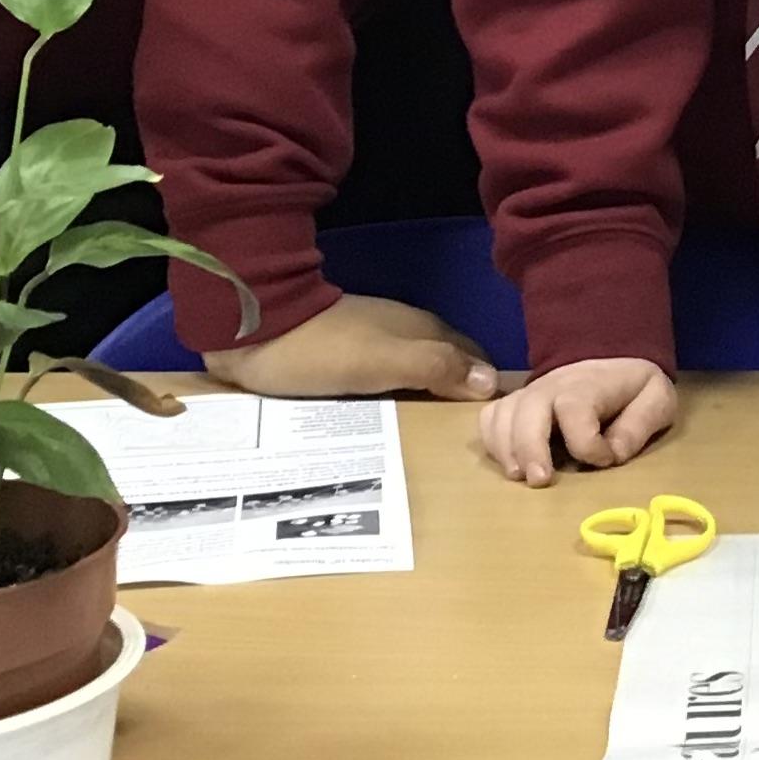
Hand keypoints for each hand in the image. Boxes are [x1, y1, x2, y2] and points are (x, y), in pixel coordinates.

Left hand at [200, 294, 495, 401]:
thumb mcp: (382, 363)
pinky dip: (400, 389)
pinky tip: (393, 411)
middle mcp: (401, 328)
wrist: (250, 329)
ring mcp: (370, 336)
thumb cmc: (320, 351)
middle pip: (446, 359)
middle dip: (465, 386)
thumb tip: (492, 384)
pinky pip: (385, 372)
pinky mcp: (340, 350)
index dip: (488, 382)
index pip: (471, 355)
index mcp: (418, 329)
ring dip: (432, 388)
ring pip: (417, 363)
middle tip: (477, 431)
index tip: (508, 417)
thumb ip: (435, 369)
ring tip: (441, 428)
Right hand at [477, 359, 677, 485]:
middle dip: (530, 448)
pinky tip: (508, 464)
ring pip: (502, 416)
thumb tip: (613, 453)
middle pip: (527, 412)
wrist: (612, 355)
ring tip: (519, 477)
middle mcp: (550, 388)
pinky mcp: (515, 406)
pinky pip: (490, 419)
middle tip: (540, 481)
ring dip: (505, 449)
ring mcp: (528, 396)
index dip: (589, 444)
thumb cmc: (632, 386)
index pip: (576, 413)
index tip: (606, 458)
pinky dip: (492, 442)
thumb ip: (640, 424)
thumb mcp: (655, 398)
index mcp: (587, 387)